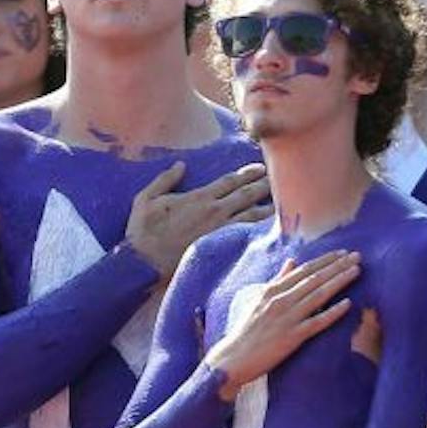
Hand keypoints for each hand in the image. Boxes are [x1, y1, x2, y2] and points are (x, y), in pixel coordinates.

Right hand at [124, 161, 273, 278]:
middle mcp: (213, 212)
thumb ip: (165, 179)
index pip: (230, 181)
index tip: (261, 168)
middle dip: (264, 185)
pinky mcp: (219, 246)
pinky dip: (259, 229)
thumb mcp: (146, 198)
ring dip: (268, 206)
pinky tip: (271, 229)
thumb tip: (181, 165)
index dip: (248, 173)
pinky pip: (245, 235)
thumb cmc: (143, 230)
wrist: (145, 262)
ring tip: (284, 202)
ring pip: (251, 215)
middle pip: (246, 195)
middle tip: (281, 178)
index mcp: (199, 197)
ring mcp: (219, 230)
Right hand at [204, 249, 359, 396]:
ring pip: (318, 295)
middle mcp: (281, 300)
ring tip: (356, 271)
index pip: (304, 269)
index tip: (343, 253)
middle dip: (337, 266)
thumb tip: (291, 261)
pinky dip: (332, 312)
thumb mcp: (258, 299)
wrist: (234, 358)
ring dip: (339, 281)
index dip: (325, 260)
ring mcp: (287, 318)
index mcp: (273, 290)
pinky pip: (316, 322)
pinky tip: (348, 304)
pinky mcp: (292, 337)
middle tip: (357, 256)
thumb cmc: (246, 329)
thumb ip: (277, 280)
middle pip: (315, 278)